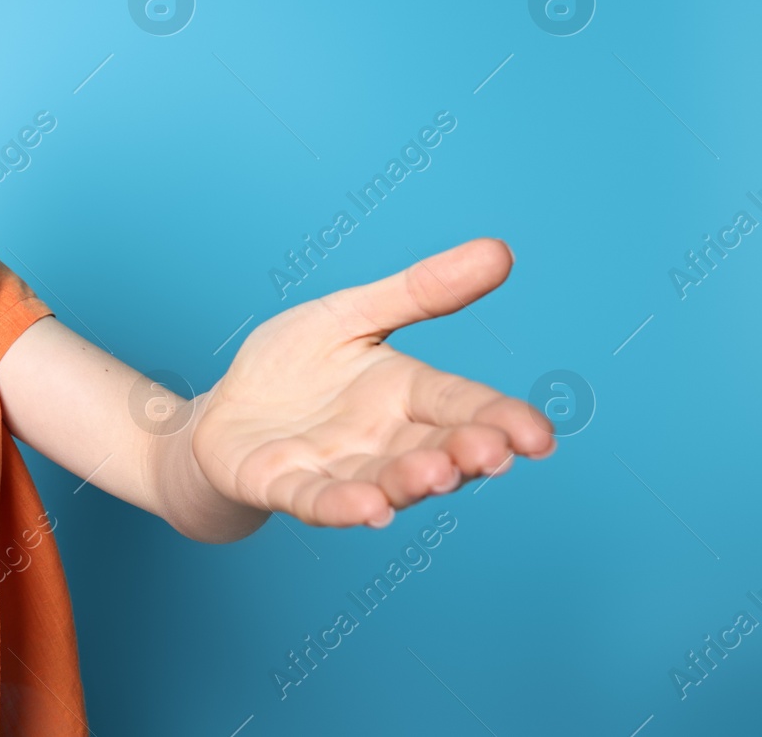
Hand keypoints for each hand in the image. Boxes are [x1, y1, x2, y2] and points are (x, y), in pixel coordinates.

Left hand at [191, 237, 555, 528]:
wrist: (222, 414)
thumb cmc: (292, 369)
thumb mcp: (350, 316)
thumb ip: (419, 291)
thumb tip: (501, 250)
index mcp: (403, 394)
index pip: (461, 404)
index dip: (501, 419)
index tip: (539, 435)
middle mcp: (380, 440)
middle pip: (431, 449)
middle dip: (462, 453)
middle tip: (490, 452)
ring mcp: (335, 468)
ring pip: (382, 480)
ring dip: (409, 482)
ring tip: (436, 476)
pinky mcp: (285, 486)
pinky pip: (318, 500)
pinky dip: (343, 506)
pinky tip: (370, 510)